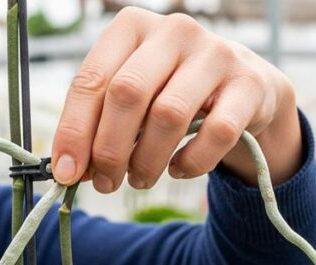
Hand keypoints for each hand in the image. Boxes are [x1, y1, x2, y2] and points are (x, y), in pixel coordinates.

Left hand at [52, 7, 301, 190]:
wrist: (240, 91)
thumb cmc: (168, 96)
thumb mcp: (128, 102)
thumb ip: (96, 127)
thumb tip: (68, 171)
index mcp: (130, 29)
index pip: (90, 80)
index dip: (74, 131)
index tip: (66, 173)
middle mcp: (173, 32)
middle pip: (126, 94)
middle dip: (108, 150)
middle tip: (104, 184)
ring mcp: (215, 53)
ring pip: (167, 115)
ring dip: (146, 162)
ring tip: (139, 180)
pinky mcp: (248, 84)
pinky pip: (216, 133)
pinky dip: (191, 162)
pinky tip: (178, 169)